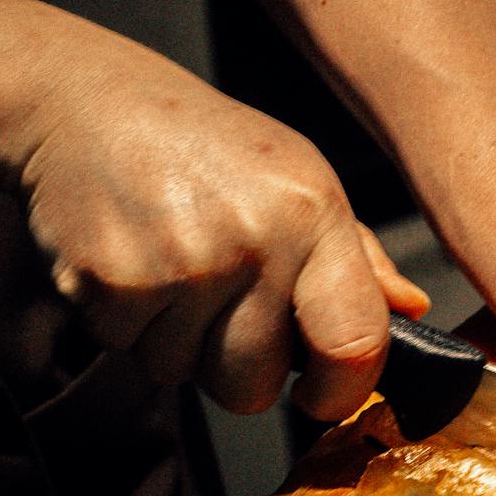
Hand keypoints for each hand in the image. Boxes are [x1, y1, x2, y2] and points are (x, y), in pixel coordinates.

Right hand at [18, 51, 428, 419]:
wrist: (83, 101)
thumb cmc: (206, 148)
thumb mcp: (301, 182)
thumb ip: (359, 258)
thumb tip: (411, 311)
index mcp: (313, 215)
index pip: (354, 342)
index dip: (342, 391)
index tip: (324, 394)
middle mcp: (252, 240)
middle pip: (256, 386)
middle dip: (240, 367)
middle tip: (224, 307)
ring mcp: (177, 264)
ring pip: (188, 376)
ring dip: (181, 345)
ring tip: (175, 274)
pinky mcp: (108, 282)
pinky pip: (131, 354)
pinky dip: (129, 328)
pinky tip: (135, 268)